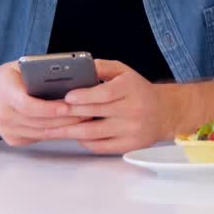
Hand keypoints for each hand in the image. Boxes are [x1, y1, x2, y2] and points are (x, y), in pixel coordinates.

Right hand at [0, 61, 86, 146]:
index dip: (50, 108)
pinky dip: (56, 132)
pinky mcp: (13, 140)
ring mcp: (8, 130)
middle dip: (66, 118)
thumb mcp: (18, 66)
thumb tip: (68, 72)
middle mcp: (4, 115)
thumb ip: (38, 70)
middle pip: (39, 122)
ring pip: (42, 133)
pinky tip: (72, 126)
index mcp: (5, 93)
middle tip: (88, 111)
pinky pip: (39, 138)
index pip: (28, 106)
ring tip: (85, 118)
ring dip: (65, 128)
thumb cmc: (6, 78)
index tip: (69, 105)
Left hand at [48, 59, 186, 153]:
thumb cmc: (139, 90)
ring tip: (51, 130)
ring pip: (94, 133)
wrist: (165, 112)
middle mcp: (133, 109)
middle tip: (49, 113)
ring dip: (70, 132)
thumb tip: (80, 66)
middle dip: (69, 114)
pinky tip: (73, 136)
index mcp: (131, 89)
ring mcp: (131, 130)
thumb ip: (103, 67)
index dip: (85, 96)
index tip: (67, 96)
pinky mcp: (129, 145)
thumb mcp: (125, 72)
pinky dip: (84, 142)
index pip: (105, 93)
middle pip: (95, 114)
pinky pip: (101, 146)